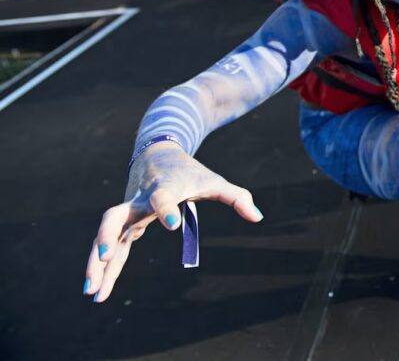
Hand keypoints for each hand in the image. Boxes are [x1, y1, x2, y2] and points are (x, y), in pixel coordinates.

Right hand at [83, 142, 262, 302]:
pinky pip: (111, 247)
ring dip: (96, 263)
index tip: (173, 225)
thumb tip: (258, 217)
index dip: (167, 209)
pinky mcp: (124, 223)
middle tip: (105, 256)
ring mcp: (127, 212)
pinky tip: (99, 292)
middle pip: (115, 216)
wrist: (158, 154)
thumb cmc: (190, 172)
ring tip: (92, 293)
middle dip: (107, 235)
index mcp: (164, 189)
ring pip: (105, 236)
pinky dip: (104, 268)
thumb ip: (236, 197)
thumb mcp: (215, 181)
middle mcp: (138, 201)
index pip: (163, 197)